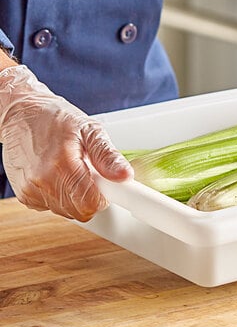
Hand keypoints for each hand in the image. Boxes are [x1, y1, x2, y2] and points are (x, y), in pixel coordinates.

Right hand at [0, 65, 132, 220]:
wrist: (21, 114)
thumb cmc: (56, 118)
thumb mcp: (89, 129)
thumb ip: (108, 156)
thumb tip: (125, 175)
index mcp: (63, 164)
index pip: (91, 203)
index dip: (104, 196)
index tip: (108, 185)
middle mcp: (43, 180)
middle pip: (80, 211)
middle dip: (90, 196)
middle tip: (90, 173)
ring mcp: (31, 189)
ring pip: (67, 211)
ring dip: (75, 197)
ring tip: (72, 171)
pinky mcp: (24, 195)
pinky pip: (52, 207)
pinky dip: (59, 196)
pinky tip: (57, 176)